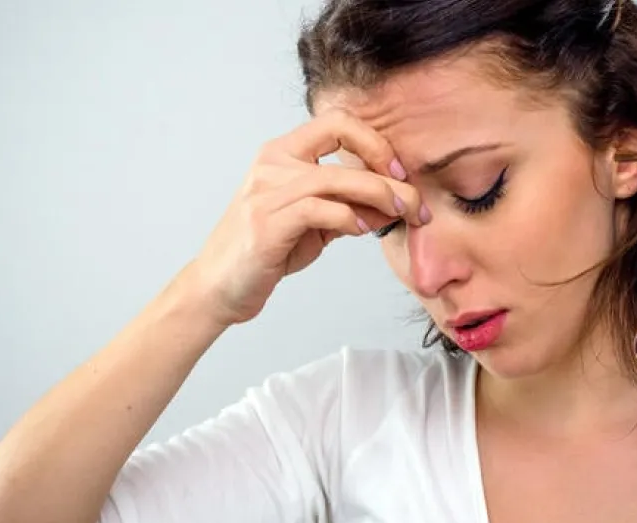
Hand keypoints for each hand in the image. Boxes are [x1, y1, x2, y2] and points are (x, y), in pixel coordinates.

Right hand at [188, 108, 426, 324]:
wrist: (220, 286)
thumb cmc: (269, 251)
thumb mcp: (317, 224)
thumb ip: (352, 207)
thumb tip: (398, 201)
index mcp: (282, 154)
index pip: (337, 122)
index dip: (375, 142)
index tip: (399, 172)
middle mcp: (272, 163)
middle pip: (342, 140)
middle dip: (389, 172)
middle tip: (416, 202)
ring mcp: (266, 191)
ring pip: (336, 178)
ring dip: (379, 195)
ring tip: (401, 215)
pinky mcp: (266, 222)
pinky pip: (319, 209)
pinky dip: (348, 217)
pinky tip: (362, 230)